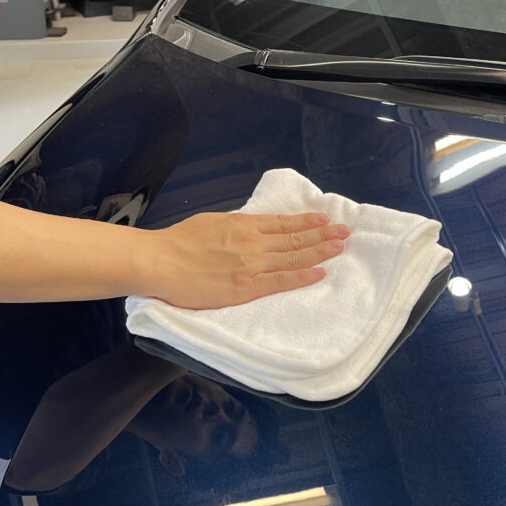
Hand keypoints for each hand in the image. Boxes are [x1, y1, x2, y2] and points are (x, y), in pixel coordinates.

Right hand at [144, 211, 348, 308]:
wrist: (160, 261)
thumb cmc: (178, 243)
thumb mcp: (212, 223)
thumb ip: (235, 227)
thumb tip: (250, 226)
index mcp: (243, 225)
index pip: (284, 223)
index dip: (307, 222)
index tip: (325, 219)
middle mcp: (253, 242)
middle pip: (295, 239)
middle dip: (323, 235)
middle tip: (345, 232)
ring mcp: (252, 264)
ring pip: (294, 257)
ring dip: (321, 251)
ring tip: (341, 247)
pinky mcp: (247, 286)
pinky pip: (282, 280)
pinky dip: (303, 276)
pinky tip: (321, 272)